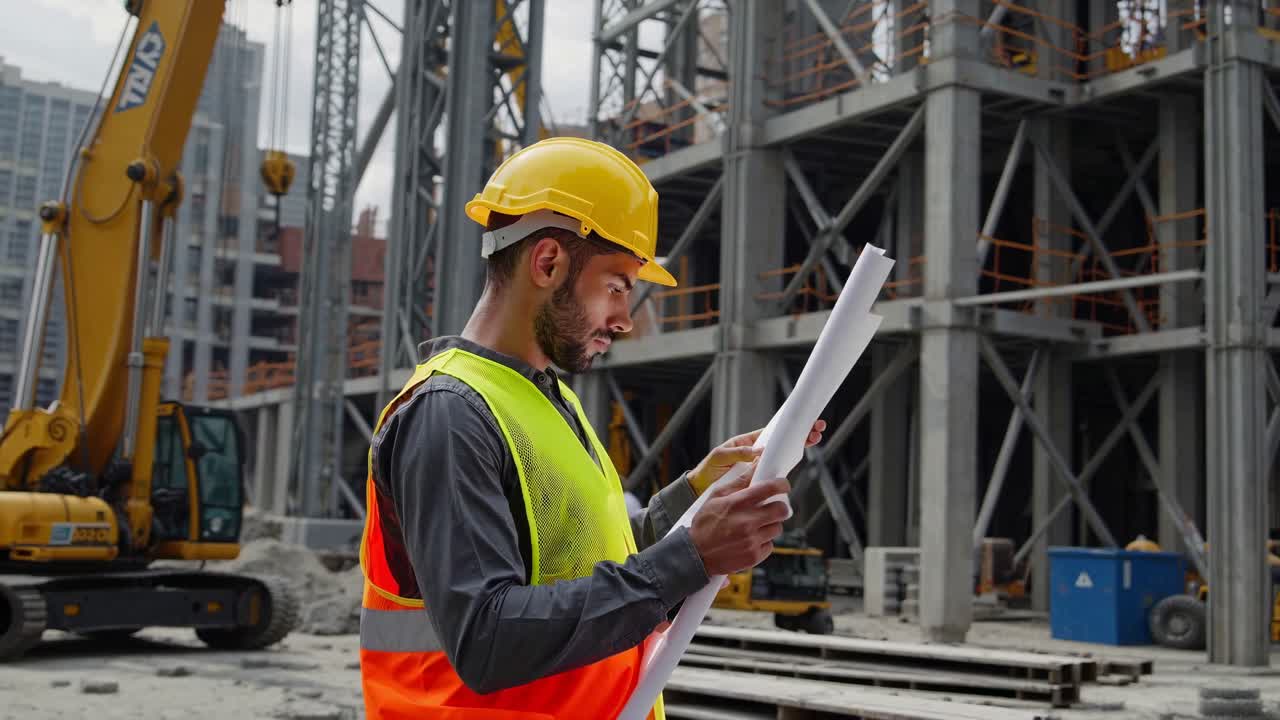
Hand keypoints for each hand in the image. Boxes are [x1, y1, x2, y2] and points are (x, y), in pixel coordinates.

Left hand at [687, 420, 826, 495]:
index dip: (786, 425)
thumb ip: (739, 453)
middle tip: (817, 427)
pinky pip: (777, 469)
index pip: (771, 431)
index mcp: (748, 442)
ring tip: (815, 438)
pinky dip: (789, 464)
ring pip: (783, 453)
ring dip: (799, 446)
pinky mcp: (760, 477)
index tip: (800, 418)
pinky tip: (801, 457)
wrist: (701, 488)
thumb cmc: (709, 469)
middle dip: (799, 433)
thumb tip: (759, 451)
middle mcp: (757, 451)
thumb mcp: (720, 457)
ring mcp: (760, 464)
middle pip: (782, 440)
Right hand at [689, 473, 791, 576]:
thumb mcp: (716, 497)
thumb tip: (755, 467)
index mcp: (738, 504)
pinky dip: (763, 542)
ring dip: (770, 525)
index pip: (770, 489)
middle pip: (781, 510)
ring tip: (756, 526)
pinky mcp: (754, 556)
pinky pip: (770, 545)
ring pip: (777, 528)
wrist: (696, 554)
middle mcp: (747, 522)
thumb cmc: (704, 523)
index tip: (783, 486)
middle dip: (780, 507)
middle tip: (772, 508)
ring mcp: (752, 540)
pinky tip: (750, 540)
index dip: (781, 485)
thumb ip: (738, 482)